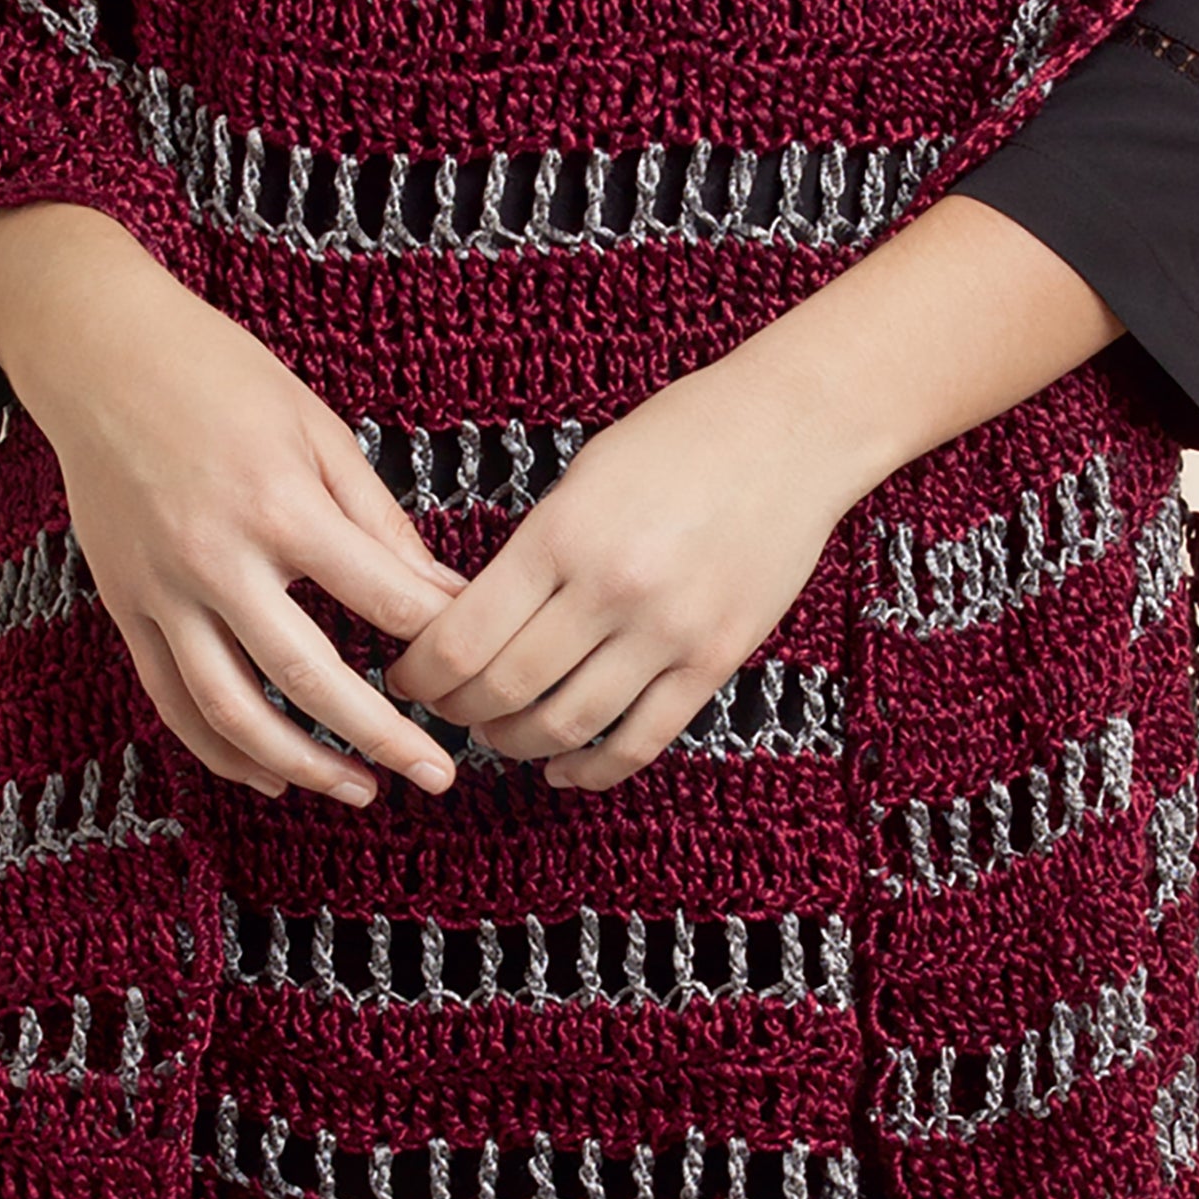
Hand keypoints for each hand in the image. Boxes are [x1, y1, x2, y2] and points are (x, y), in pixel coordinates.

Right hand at [0, 203, 467, 806]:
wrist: (98, 354)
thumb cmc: (220, 377)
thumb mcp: (317, 429)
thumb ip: (377, 520)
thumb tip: (442, 595)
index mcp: (279, 504)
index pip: (380, 599)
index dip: (438, 642)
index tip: (476, 668)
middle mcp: (215, 559)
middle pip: (310, 678)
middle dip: (385, 737)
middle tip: (440, 776)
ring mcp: (161, 591)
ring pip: (231, 711)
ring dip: (300, 766)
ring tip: (358, 792)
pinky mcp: (123, 606)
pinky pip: (172, 701)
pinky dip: (221, 750)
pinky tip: (269, 777)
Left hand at [381, 349, 847, 791]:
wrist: (791, 430)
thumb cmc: (678, 438)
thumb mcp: (581, 478)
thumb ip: (531, 554)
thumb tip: (468, 623)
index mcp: (562, 535)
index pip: (462, 639)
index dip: (419, 676)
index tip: (407, 679)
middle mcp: (612, 590)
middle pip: (504, 691)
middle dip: (457, 712)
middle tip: (444, 710)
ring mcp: (669, 631)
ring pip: (566, 726)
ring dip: (515, 743)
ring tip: (498, 734)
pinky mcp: (717, 658)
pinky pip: (642, 741)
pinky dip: (591, 768)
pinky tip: (563, 767)